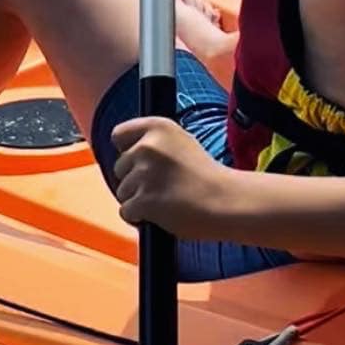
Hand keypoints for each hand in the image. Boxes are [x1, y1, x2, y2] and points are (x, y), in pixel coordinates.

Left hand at [110, 115, 231, 237]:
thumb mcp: (181, 142)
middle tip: (161, 186)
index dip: (127, 151)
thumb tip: (128, 151)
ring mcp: (145, 173)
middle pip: (118, 167)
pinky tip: (159, 214)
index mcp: (157, 127)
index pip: (118, 134)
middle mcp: (147, 146)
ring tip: (164, 200)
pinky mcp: (144, 200)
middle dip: (134, 179)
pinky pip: (126, 212)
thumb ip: (154, 142)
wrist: (226, 201)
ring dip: (138, 200)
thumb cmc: (206, 176)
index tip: (139, 161)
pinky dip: (139, 217)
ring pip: (122, 192)